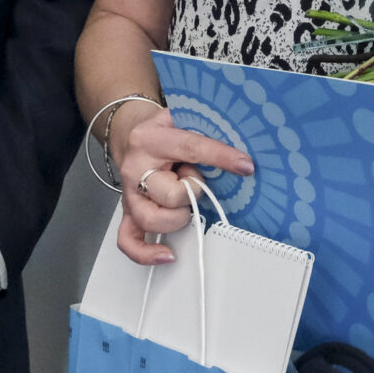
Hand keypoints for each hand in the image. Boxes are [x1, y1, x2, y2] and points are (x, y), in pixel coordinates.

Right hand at [110, 101, 252, 267]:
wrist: (133, 138)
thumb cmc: (163, 131)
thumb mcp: (183, 118)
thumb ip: (206, 129)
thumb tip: (240, 149)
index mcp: (151, 139)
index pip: (190, 148)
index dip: (221, 157)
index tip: (245, 166)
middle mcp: (135, 169)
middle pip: (171, 195)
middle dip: (192, 192)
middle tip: (196, 181)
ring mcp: (130, 194)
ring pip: (152, 220)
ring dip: (178, 217)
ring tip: (185, 202)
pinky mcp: (128, 213)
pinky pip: (129, 240)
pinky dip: (147, 252)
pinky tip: (168, 254)